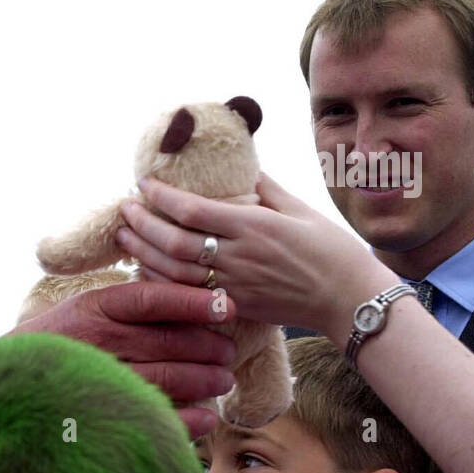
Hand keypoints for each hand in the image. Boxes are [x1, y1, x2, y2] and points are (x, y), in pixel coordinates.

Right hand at [10, 279, 236, 437]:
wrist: (4, 382)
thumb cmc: (55, 342)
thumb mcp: (81, 309)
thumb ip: (124, 304)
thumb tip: (185, 298)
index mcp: (94, 307)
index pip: (153, 299)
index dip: (194, 302)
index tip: (228, 306)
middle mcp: (99, 340)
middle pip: (169, 340)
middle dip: (209, 347)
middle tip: (228, 353)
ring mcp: (99, 377)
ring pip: (167, 376)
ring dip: (204, 380)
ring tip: (222, 381)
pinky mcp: (100, 412)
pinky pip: (152, 415)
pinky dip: (186, 420)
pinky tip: (206, 418)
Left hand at [115, 173, 396, 337]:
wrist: (349, 299)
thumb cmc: (331, 250)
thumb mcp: (301, 209)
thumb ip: (267, 188)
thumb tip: (245, 166)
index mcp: (253, 226)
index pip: (193, 209)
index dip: (162, 196)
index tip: (143, 183)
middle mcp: (238, 256)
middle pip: (175, 242)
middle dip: (143, 224)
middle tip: (124, 208)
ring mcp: (233, 285)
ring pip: (174, 271)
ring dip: (144, 253)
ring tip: (124, 236)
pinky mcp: (235, 306)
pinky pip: (187, 295)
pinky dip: (162, 282)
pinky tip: (146, 269)